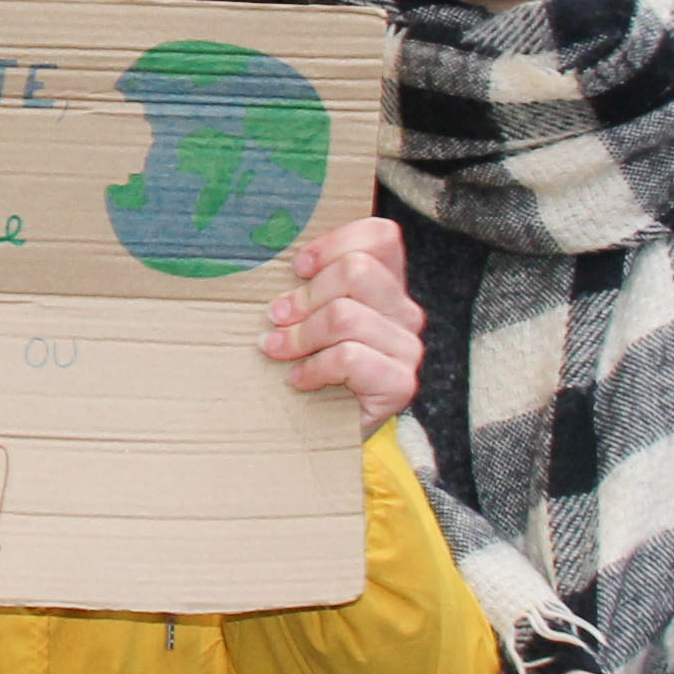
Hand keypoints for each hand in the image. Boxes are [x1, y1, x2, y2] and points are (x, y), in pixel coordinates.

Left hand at [258, 216, 424, 424]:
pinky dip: (314, 368)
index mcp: (387, 285)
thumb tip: (266, 254)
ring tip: (277, 349)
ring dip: (300, 335)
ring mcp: (407, 349)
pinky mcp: (400, 384)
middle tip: (276, 317)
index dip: (334, 243)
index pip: (381, 237)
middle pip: (357, 271)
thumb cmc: (310, 367)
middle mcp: (405, 312)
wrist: (327, 437)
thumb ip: (303, 285)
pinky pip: (349, 358)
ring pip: (345, 316)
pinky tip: (299, 380)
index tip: (298, 267)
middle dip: (306, 294)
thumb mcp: (306, 316)